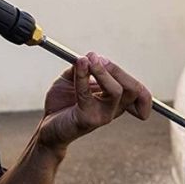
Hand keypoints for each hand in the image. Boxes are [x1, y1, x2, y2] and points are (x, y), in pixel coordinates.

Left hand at [37, 51, 152, 151]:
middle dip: (116, 70)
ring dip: (102, 72)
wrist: (46, 126)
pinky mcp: (87, 119)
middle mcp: (114, 109)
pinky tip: (79, 64)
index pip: (138, 91)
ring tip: (87, 60)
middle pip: (133, 89)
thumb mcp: (72, 79)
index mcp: (116, 101)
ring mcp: (102, 116)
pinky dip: (83, 76)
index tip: (101, 60)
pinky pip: (87, 94)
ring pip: (116, 91)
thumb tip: (90, 57)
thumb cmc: (61, 104)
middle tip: (96, 58)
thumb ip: (82, 67)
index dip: (126, 74)